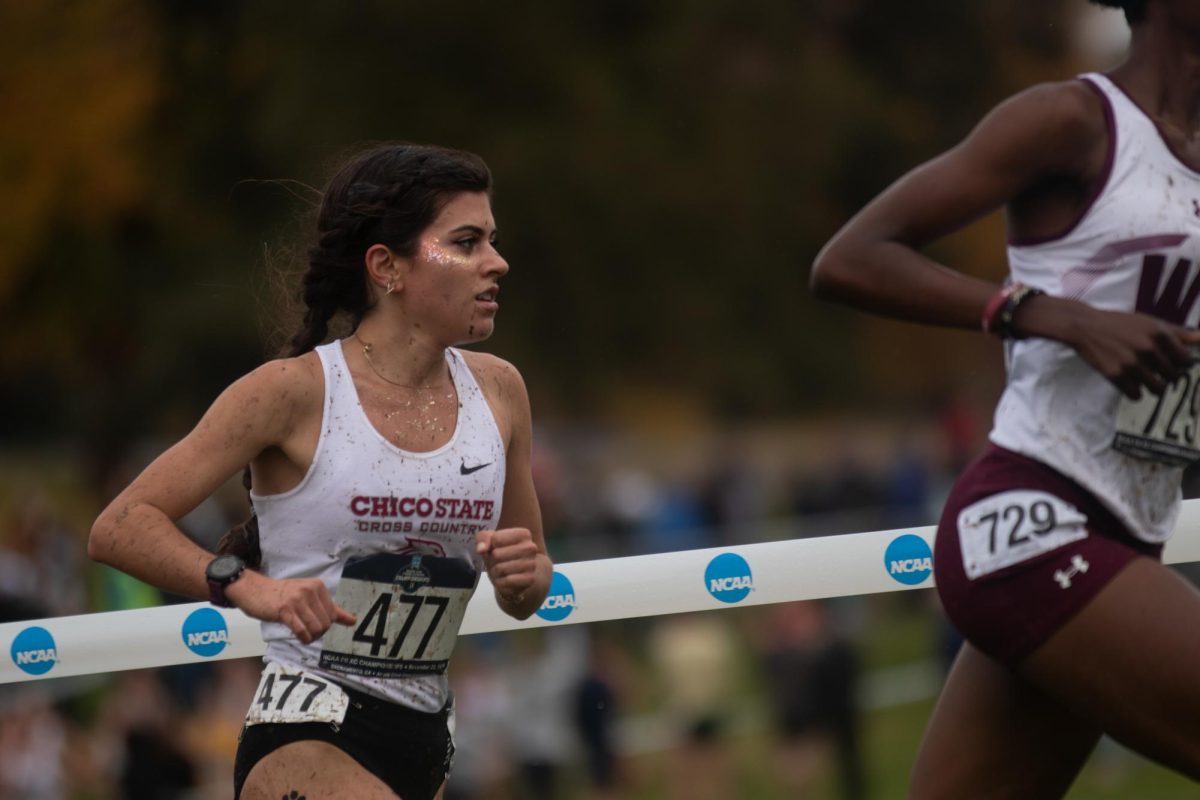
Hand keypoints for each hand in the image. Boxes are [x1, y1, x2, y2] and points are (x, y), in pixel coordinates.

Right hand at [225, 571, 355, 644]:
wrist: (254, 589)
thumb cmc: (282, 595)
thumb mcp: (308, 595)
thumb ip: (330, 608)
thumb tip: (353, 620)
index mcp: (318, 586)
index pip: (333, 614)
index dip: (326, 625)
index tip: (315, 625)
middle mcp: (310, 590)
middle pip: (325, 623)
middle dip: (318, 633)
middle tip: (307, 631)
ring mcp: (297, 600)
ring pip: (315, 628)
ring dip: (311, 637)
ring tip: (303, 634)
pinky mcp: (285, 610)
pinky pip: (301, 631)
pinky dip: (303, 638)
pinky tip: (300, 637)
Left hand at [476, 527, 538, 602]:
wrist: (516, 573)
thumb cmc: (501, 553)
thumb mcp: (490, 541)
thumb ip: (483, 538)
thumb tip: (481, 549)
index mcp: (523, 534)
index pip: (496, 539)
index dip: (490, 546)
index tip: (496, 549)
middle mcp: (531, 547)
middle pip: (497, 554)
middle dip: (492, 560)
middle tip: (496, 562)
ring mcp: (532, 564)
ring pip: (501, 569)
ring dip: (495, 572)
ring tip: (500, 571)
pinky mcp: (530, 579)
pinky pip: (507, 581)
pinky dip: (500, 582)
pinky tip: (504, 579)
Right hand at [1020, 296, 1199, 397]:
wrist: (1084, 327)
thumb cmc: (1118, 323)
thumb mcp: (1148, 322)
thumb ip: (1176, 332)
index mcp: (1159, 334)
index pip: (1185, 361)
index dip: (1181, 365)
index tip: (1172, 364)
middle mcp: (1148, 349)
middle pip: (1173, 377)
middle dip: (1167, 376)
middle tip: (1155, 371)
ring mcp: (1131, 363)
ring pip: (1157, 389)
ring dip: (1153, 387)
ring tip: (1145, 379)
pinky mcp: (1115, 375)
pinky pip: (1136, 395)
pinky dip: (1134, 392)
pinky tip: (1129, 382)